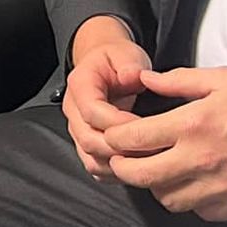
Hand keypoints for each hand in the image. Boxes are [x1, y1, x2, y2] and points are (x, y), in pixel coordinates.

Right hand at [61, 17, 151, 177]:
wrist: (104, 65)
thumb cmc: (116, 61)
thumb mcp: (126, 53)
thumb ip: (129, 64)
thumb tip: (133, 77)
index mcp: (80, 86)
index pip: (93, 112)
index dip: (120, 124)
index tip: (146, 126)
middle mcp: (73, 110)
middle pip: (89, 140)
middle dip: (122, 149)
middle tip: (153, 149)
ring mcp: (78, 130)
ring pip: (91, 159)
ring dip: (120, 165)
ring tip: (148, 160)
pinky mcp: (86, 145)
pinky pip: (96, 167)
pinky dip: (116, 173)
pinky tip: (136, 167)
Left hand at [102, 65, 226, 220]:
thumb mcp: (221, 79)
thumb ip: (177, 82)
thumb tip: (144, 81)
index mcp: (192, 124)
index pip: (132, 139)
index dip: (114, 138)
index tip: (113, 135)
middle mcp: (200, 160)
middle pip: (140, 176)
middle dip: (123, 167)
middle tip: (123, 159)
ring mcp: (219, 189)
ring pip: (167, 198)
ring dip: (157, 185)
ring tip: (162, 169)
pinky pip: (198, 211)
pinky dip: (189, 199)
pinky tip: (194, 182)